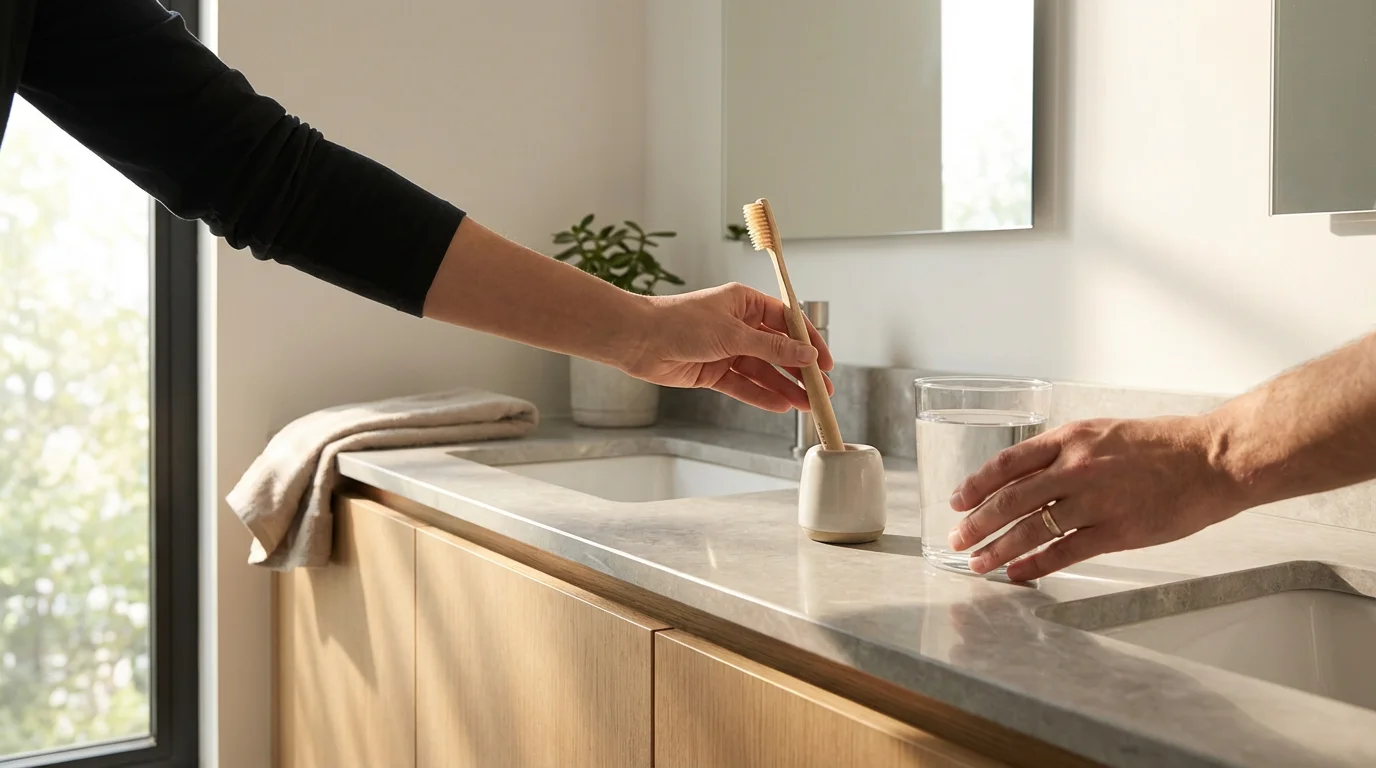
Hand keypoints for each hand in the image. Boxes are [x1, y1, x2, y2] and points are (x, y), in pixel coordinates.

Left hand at [620, 283, 833, 411]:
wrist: (639, 339)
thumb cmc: (680, 322)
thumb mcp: (733, 333)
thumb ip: (772, 347)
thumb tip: (806, 353)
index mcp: (745, 303)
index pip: (787, 322)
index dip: (809, 341)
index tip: (826, 361)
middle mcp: (738, 325)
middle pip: (778, 350)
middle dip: (801, 370)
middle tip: (822, 390)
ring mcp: (726, 350)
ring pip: (763, 371)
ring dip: (785, 387)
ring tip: (808, 404)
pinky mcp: (713, 372)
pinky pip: (744, 385)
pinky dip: (761, 395)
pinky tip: (781, 405)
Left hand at [946, 415, 1245, 580]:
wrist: (1212, 460)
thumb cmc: (1161, 446)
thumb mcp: (1103, 433)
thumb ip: (1064, 452)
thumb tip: (1025, 476)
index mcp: (1070, 439)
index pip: (1008, 464)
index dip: (976, 484)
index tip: (958, 501)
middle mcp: (1076, 468)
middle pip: (1010, 500)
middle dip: (977, 523)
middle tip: (957, 540)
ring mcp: (1095, 501)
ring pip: (1031, 529)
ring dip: (998, 549)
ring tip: (978, 563)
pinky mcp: (1116, 532)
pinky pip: (1063, 552)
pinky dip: (1034, 565)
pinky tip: (1016, 574)